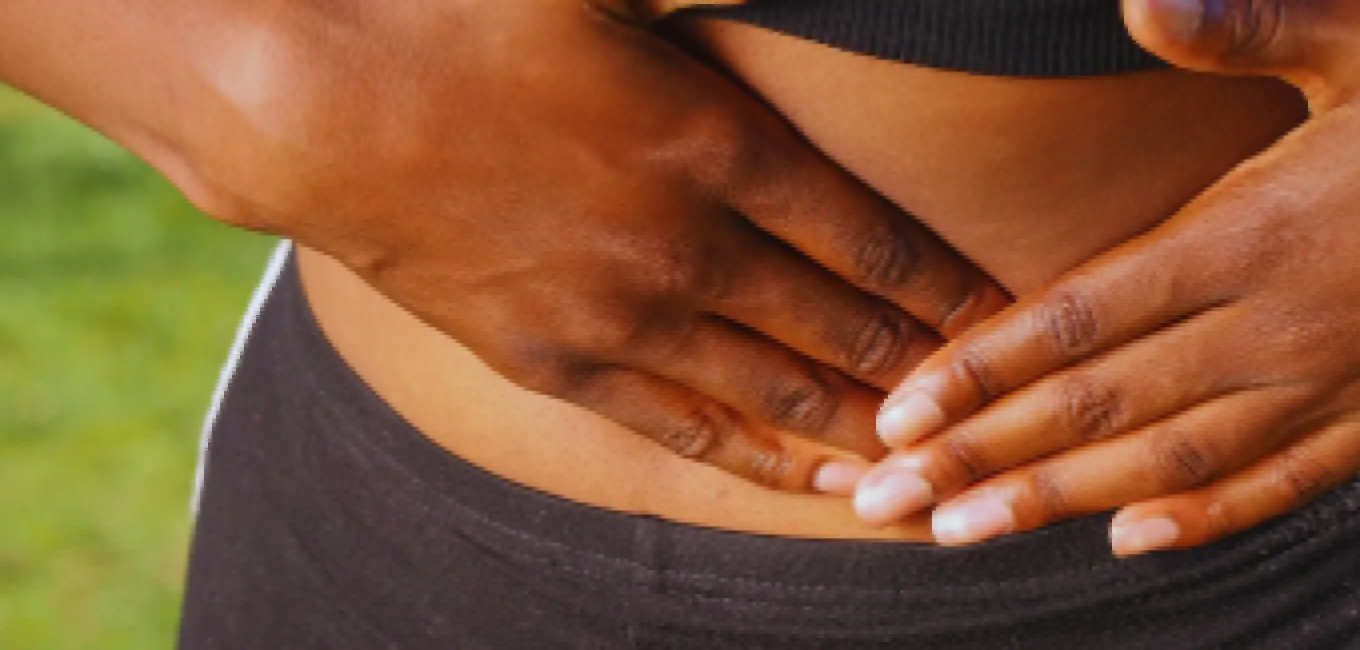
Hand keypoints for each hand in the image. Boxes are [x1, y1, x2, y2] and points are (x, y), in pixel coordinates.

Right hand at [85, 2, 1005, 489]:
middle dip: (930, 370)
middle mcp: (686, 245)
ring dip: (865, 428)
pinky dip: (761, 460)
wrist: (314, 100)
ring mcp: (622, 316)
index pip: (874, 238)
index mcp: (714, 142)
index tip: (1009, 316)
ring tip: (930, 460)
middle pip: (845, 329)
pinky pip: (685, 430)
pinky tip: (818, 485)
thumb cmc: (463, 16)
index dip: (953, 286)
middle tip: (992, 404)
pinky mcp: (557, 362)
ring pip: (780, 395)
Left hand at [851, 0, 1359, 549]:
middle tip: (882, 503)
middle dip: (983, 457)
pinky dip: (1204, 517)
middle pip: (1101, 404)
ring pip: (1172, 460)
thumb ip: (1245, 21)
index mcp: (1261, 228)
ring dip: (1058, 503)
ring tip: (962, 536)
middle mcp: (1286, 323)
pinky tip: (1133, 541)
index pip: (1082, 315)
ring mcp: (1344, 380)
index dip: (980, 371)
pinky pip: (1285, 482)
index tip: (897, 417)